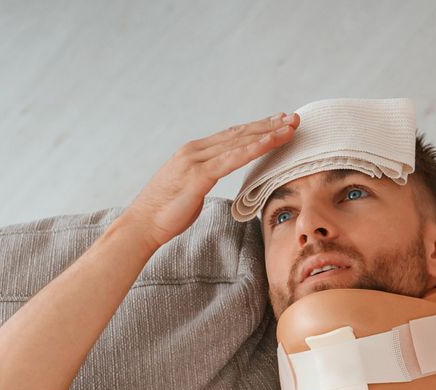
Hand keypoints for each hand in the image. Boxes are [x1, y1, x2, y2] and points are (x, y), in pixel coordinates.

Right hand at [119, 111, 299, 251]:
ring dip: (267, 134)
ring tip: (290, 127)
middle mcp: (196, 150)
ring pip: (239, 142)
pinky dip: (253, 149)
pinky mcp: (198, 176)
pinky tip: (271, 143)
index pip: (232, 136)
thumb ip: (204, 178)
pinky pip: (232, 160)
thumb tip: (215, 177)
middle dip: (268, 124)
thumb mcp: (190, 190)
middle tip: (293, 118)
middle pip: (240, 133)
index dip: (257, 128)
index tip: (278, 123)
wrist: (141, 224)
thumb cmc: (165, 212)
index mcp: (194, 152)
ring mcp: (196, 161)